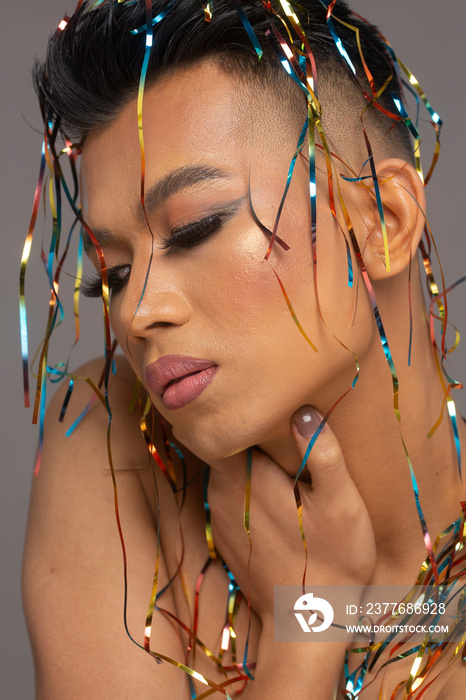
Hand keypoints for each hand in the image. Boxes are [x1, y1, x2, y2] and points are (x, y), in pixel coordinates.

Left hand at [207, 406, 375, 623]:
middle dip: (244, 428)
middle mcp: (221, 491)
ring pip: (225, 467)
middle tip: (273, 416)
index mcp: (243, 474)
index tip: (258, 394)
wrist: (308, 622)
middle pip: (223, 443)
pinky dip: (244, 483)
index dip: (237, 405)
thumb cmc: (332, 559)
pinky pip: (229, 493)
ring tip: (274, 446)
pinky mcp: (227, 534)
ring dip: (245, 456)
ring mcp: (220, 514)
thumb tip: (302, 409)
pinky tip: (270, 486)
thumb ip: (321, 451)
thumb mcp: (341, 502)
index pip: (222, 423)